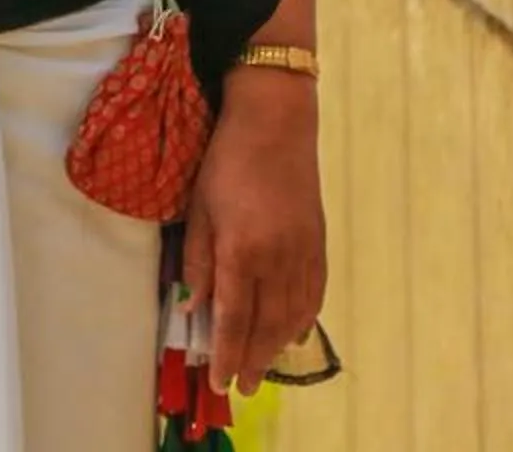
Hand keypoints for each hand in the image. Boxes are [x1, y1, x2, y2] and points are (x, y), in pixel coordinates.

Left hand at [184, 68, 326, 394]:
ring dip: (276, 347)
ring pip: (292, 315)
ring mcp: (304, 253)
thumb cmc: (226, 161)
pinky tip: (291, 333)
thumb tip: (194, 307)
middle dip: (252, 359)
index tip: (220, 381)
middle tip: (242, 388)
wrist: (276, 125)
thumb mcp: (199, 208)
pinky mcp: (319, 244)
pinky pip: (312, 294)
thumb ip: (197, 260)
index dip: (227, 352)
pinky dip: (301, 320)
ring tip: (262, 369)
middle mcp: (279, 259)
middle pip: (266, 324)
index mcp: (243, 249)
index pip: (234, 316)